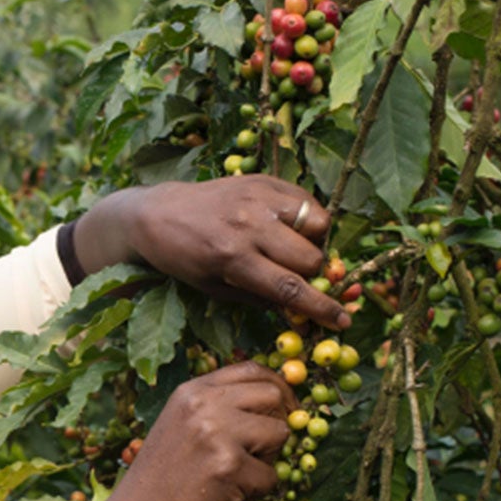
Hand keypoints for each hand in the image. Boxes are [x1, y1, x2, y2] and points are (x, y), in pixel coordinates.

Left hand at [73, 175, 348, 329]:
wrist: (157, 214)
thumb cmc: (183, 259)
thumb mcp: (214, 288)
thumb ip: (258, 297)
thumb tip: (300, 308)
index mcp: (232, 259)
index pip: (290, 288)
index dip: (321, 308)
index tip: (342, 320)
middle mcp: (248, 226)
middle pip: (310, 258)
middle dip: (312, 275)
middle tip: (298, 276)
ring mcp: (257, 198)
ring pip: (317, 226)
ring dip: (313, 244)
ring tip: (292, 249)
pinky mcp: (263, 179)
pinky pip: (307, 201)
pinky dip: (308, 218)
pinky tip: (289, 227)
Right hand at [101, 360, 296, 500]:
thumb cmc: (163, 477)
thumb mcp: (181, 424)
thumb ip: (217, 407)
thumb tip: (275, 397)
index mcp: (192, 391)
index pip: (251, 370)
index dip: (277, 387)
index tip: (284, 408)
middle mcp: (203, 404)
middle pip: (273, 395)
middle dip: (279, 422)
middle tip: (268, 449)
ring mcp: (216, 433)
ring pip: (280, 432)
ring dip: (270, 458)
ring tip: (240, 474)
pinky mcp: (228, 467)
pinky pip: (272, 476)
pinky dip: (259, 491)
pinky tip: (230, 495)